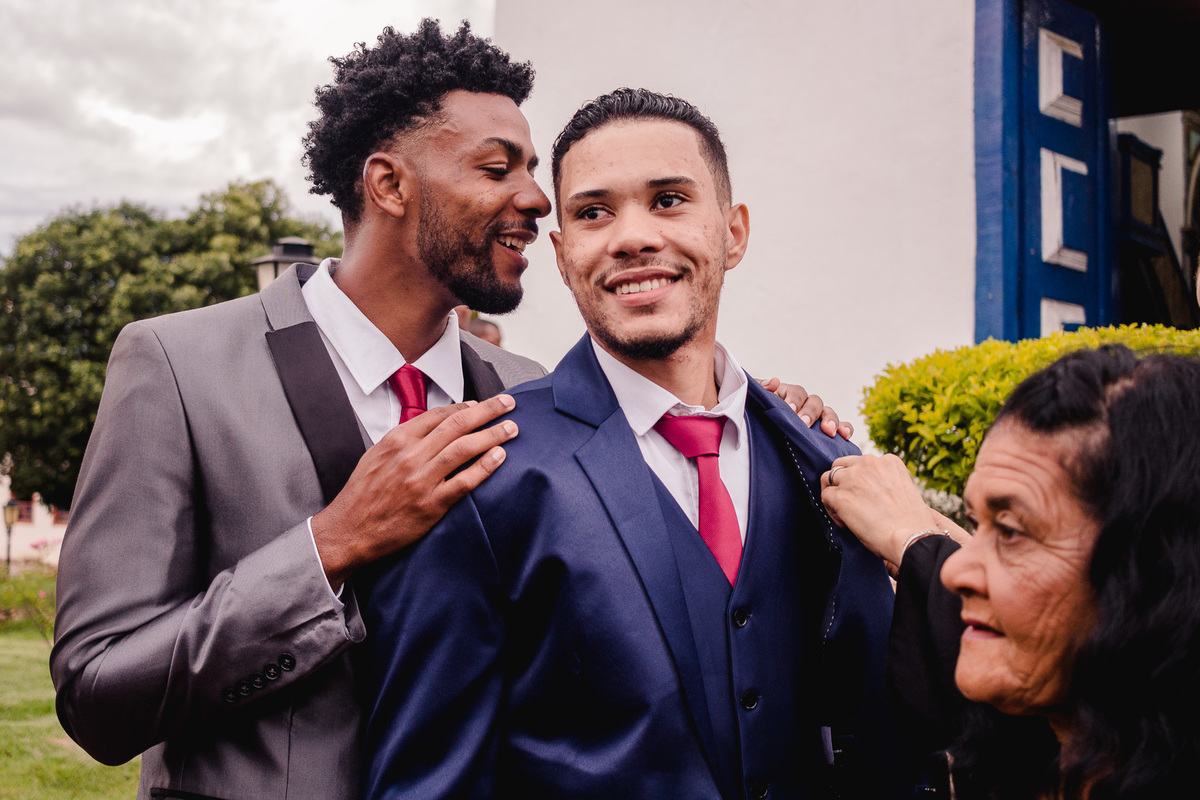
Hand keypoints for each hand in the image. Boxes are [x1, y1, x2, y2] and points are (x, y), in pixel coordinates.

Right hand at [311, 394, 518, 588]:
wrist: (348, 530)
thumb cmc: (362, 494)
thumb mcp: (376, 455)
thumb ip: (403, 439)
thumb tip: (431, 426)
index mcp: (397, 440)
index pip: (438, 415)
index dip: (464, 406)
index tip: (480, 404)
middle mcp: (411, 455)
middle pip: (457, 425)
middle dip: (487, 410)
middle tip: (508, 403)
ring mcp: (422, 480)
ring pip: (465, 448)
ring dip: (492, 435)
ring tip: (511, 428)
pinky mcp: (431, 505)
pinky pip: (464, 481)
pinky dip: (484, 467)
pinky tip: (500, 456)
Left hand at [758, 377, 852, 439]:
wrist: (758, 430)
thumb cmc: (757, 413)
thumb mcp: (756, 400)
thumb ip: (762, 388)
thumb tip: (774, 382)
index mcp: (789, 395)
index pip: (797, 393)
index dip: (795, 400)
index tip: (791, 410)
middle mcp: (806, 405)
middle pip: (815, 403)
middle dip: (811, 413)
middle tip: (805, 424)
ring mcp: (817, 418)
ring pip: (829, 414)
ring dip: (831, 421)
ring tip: (829, 431)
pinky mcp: (824, 433)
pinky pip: (840, 428)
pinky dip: (845, 429)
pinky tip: (845, 436)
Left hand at [819, 454, 940, 566]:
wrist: (911, 537)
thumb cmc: (911, 523)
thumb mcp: (903, 490)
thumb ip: (884, 483)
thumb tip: (866, 491)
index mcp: (888, 461)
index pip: (862, 463)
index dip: (859, 481)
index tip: (865, 498)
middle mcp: (869, 463)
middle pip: (841, 465)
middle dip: (841, 482)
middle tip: (847, 502)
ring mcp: (853, 477)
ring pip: (828, 478)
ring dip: (833, 494)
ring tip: (843, 513)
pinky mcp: (841, 495)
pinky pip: (825, 497)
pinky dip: (831, 510)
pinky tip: (844, 523)